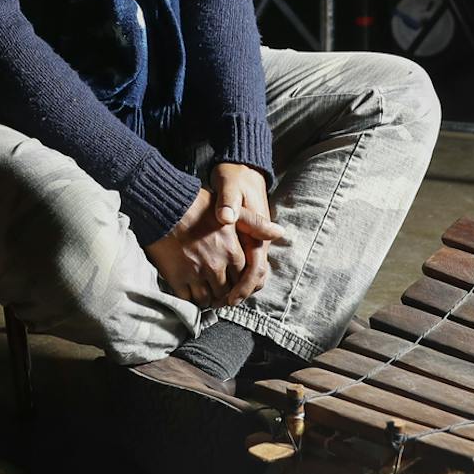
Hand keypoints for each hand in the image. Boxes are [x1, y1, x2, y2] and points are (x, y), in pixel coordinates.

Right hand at [146, 189, 246, 305]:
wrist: (163, 207)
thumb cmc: (198, 206)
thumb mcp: (233, 212)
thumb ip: (256, 225)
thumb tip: (280, 232)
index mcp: (232, 252)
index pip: (244, 279)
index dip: (240, 284)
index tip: (235, 284)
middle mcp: (216, 266)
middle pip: (227, 292)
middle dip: (225, 295)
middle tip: (220, 293)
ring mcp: (196, 274)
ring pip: (208, 299)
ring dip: (208, 299)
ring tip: (206, 295)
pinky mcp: (177, 278)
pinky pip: (188, 299)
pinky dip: (191, 299)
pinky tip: (190, 293)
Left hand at [211, 163, 282, 306]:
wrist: (242, 168)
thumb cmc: (235, 178)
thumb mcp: (230, 187)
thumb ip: (229, 203)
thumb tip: (226, 218)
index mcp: (257, 233)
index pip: (255, 270)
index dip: (242, 288)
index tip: (227, 300)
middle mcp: (258, 240)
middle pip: (255, 278)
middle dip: (238, 294)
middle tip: (217, 305)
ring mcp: (252, 241)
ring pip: (250, 274)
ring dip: (236, 288)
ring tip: (215, 299)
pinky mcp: (244, 240)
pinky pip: (242, 266)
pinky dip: (233, 278)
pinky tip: (215, 281)